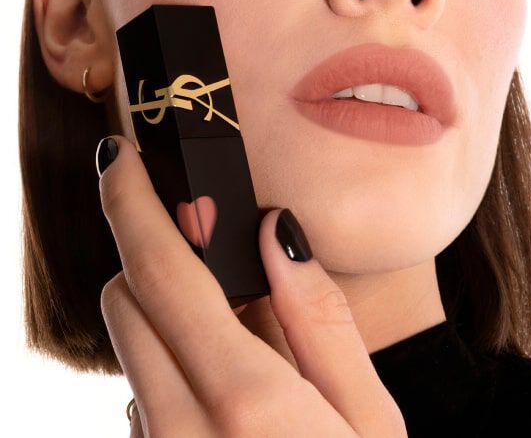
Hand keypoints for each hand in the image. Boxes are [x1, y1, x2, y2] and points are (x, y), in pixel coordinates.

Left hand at [97, 134, 406, 436]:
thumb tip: (279, 229)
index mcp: (244, 397)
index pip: (162, 273)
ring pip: (129, 347)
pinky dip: (170, 368)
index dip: (131, 201)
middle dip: (153, 257)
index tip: (121, 158)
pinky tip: (228, 393)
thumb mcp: (370, 420)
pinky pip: (142, 395)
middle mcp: (178, 427)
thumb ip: (321, 320)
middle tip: (210, 251)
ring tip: (232, 331)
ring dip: (162, 315)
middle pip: (125, 300)